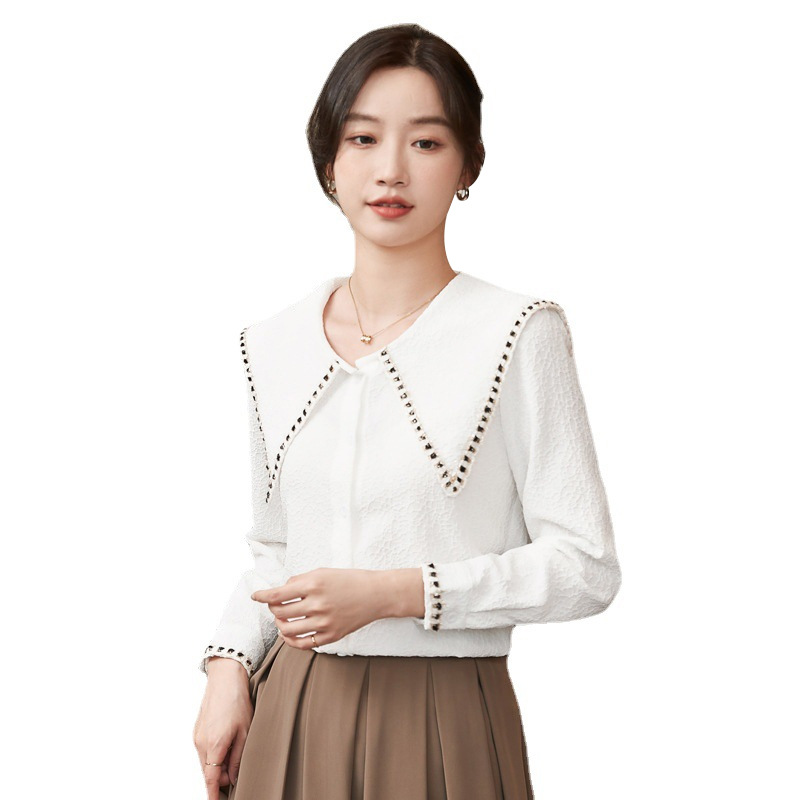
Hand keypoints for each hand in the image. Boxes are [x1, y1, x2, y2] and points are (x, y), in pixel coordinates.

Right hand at [193, 660, 252, 798]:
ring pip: (206, 761)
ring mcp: (197, 736)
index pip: (211, 779)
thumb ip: (238, 758)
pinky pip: (204, 750)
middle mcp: (201, 743)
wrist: (224, 678)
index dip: (213, 795)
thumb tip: (233, 778)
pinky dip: (214, 753)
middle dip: (222, 778)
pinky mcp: (197, 730)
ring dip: (218, 764)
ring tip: (235, 747)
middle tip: (238, 770)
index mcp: (215, 745)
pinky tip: (227, 740)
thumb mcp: (245, 731)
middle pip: (209, 772)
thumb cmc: (237, 701)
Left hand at [251, 568, 388, 648]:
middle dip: (272, 609)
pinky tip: (289, 633)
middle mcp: (317, 604)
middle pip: (280, 612)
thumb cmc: (349, 580)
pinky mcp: (330, 636)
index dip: (262, 595)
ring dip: (279, 624)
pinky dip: (291, 640)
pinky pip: (302, 644)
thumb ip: (300, 581)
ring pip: (287, 629)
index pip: (278, 594)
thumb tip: (280, 591)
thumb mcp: (323, 572)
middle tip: (274, 605)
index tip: (255, 596)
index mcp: (314, 584)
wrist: (376, 595)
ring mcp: (324, 622)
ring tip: (282, 618)